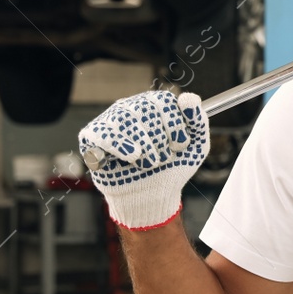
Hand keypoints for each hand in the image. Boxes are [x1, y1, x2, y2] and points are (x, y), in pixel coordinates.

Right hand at [78, 90, 207, 229]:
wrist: (152, 195)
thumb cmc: (172, 167)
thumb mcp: (196, 146)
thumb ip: (198, 121)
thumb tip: (190, 98)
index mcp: (155, 105)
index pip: (163, 101)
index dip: (174, 125)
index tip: (180, 145)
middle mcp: (132, 107)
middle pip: (144, 109)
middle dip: (160, 140)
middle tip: (164, 159)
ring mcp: (111, 120)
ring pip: (124, 120)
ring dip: (144, 147)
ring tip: (150, 164)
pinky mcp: (93, 137)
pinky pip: (103, 133)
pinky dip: (120, 146)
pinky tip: (132, 157)